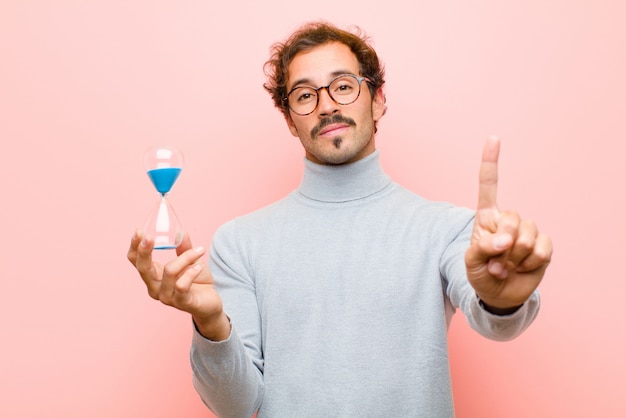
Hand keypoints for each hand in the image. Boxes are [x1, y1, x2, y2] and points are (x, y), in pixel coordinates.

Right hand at [127, 230, 229, 339]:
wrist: (211, 303)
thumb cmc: (197, 282)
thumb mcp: (190, 261)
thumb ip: (184, 248)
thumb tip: (181, 232)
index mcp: (153, 275)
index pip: (136, 261)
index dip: (135, 246)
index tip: (139, 231)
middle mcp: (155, 287)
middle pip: (143, 268)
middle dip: (144, 251)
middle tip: (150, 237)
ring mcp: (166, 296)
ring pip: (169, 271)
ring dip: (186, 258)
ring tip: (199, 251)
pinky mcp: (181, 303)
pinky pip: (182, 285)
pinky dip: (192, 272)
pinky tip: (200, 266)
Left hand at [465, 136, 552, 309]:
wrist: (499, 294)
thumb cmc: (481, 273)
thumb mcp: (471, 262)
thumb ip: (482, 248)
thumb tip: (504, 242)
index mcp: (486, 217)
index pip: (488, 186)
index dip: (491, 162)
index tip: (493, 138)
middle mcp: (508, 220)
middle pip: (512, 217)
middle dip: (504, 242)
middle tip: (496, 259)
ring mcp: (527, 232)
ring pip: (527, 235)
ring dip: (515, 257)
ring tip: (506, 266)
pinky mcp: (543, 246)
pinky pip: (542, 249)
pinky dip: (530, 263)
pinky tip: (522, 268)